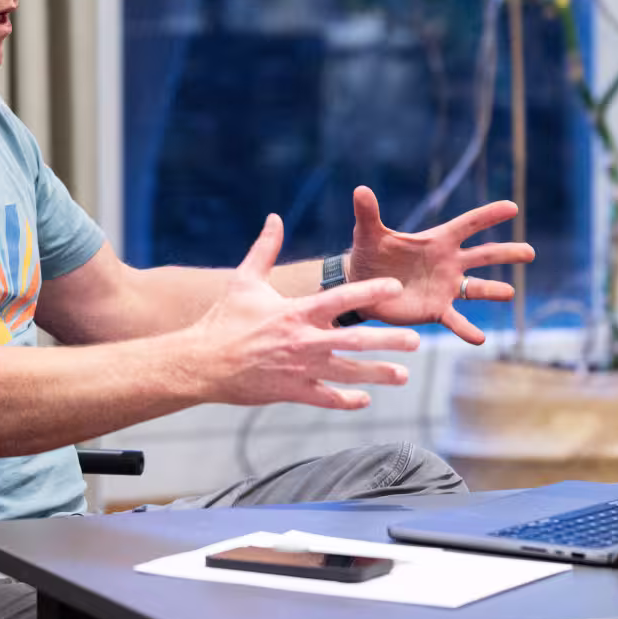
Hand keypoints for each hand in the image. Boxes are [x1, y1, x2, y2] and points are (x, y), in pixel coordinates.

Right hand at [191, 214, 419, 410]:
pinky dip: (347, 400)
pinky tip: (364, 398)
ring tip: (404, 375)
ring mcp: (300, 369)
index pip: (341, 299)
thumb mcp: (243, 280)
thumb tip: (274, 218)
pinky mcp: (292, 392)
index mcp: (295, 312)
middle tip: (415, 339)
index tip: (394, 287)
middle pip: (355, 341)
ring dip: (378, 373)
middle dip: (388, 341)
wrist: (202, 362)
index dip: (370, 291)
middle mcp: (303, 341)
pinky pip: (327, 398)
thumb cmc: (223, 320)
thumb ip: (265, 249)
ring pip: (348, 373)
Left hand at [346, 186, 535, 344]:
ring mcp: (445, 287)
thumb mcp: (367, 234)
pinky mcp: (436, 310)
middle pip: (483, 255)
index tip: (512, 207)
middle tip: (529, 253)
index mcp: (437, 241)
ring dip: (494, 290)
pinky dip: (467, 329)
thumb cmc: (369, 255)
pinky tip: (480, 338)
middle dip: (506, 253)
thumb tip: (359, 189)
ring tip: (509, 292)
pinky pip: (456, 320)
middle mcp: (448, 263)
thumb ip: (367, 213)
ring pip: (476, 289)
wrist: (360, 286)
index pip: (468, 225)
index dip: (488, 215)